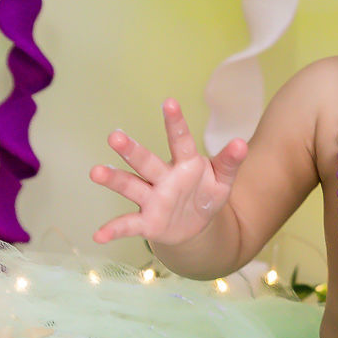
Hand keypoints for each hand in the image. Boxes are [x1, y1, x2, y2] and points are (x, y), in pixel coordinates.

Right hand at [90, 99, 247, 245]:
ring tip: (96, 172)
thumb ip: (230, 162)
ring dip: (114, 180)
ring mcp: (152, 199)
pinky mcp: (147, 222)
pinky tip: (98, 235)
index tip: (169, 102)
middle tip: (115, 136)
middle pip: (146, 162)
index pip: (180, 141)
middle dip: (131, 151)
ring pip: (131, 186)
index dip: (175, 123)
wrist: (196, 225)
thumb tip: (242, 144)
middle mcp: (163, 178)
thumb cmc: (206, 193)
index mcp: (185, 163)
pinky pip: (128, 225)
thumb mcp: (223, 179)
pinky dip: (113, 230)